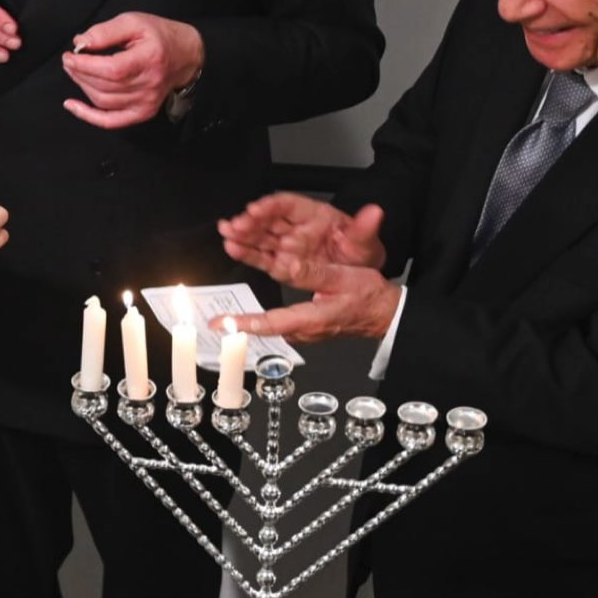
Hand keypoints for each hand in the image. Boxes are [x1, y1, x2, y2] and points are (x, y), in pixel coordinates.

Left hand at [60, 13, 203, 128]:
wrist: (186, 56)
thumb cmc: (159, 36)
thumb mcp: (134, 22)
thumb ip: (106, 31)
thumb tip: (80, 43)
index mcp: (150, 59)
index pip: (111, 69)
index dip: (85, 65)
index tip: (69, 55)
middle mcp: (149, 84)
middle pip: (104, 85)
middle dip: (79, 73)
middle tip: (69, 60)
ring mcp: (146, 102)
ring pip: (103, 101)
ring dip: (82, 86)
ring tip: (75, 72)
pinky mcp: (142, 112)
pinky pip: (110, 121)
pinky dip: (88, 116)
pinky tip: (72, 105)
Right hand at [218, 194, 385, 273]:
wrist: (360, 272)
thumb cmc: (359, 251)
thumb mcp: (365, 242)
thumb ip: (365, 228)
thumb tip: (374, 212)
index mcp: (315, 215)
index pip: (288, 204)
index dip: (271, 205)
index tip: (258, 208)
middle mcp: (297, 227)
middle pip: (269, 219)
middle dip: (251, 221)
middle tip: (236, 224)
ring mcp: (288, 244)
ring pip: (261, 235)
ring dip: (243, 234)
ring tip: (227, 233)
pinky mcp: (283, 261)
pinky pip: (262, 255)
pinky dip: (247, 251)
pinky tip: (233, 247)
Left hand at [232, 249, 400, 343]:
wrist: (383, 313)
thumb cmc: (367, 296)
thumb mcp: (343, 277)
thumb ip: (312, 272)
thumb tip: (287, 265)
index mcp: (312, 317)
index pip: (273, 322)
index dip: (245, 323)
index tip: (222, 324)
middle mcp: (304, 329)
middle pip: (266, 327)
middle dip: (240, 322)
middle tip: (214, 321)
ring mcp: (304, 331)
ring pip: (270, 326)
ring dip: (249, 320)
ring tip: (225, 318)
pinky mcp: (305, 327)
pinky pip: (278, 323)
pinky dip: (262, 318)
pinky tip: (250, 313)